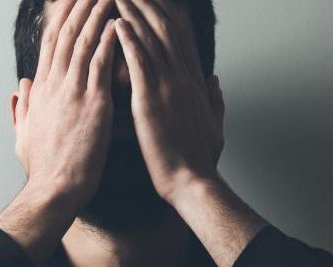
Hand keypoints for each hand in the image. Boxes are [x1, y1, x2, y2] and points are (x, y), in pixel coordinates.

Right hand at [13, 0, 120, 207]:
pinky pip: (100, 62)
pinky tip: (118, 22)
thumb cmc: (43, 169)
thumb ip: (20, 109)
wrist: (54, 190)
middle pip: (64, 33)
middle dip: (78, 5)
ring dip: (95, 13)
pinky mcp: (92, 103)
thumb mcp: (23, 135)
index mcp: (41, 91)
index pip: (49, 43)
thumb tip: (19, 88)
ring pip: (82, 41)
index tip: (70, 0)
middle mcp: (54, 84)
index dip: (60, 18)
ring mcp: (72, 91)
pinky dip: (109, 39)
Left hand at [113, 0, 224, 204]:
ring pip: (151, 39)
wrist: (193, 182)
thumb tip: (216, 81)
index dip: (167, 14)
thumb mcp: (215, 124)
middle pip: (166, 29)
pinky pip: (139, 63)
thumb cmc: (200, 160)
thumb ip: (215, 99)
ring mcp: (169, 87)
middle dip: (148, 4)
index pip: (181, 38)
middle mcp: (183, 78)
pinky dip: (128, 40)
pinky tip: (116, 23)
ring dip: (135, 12)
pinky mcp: (152, 101)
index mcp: (194, 83)